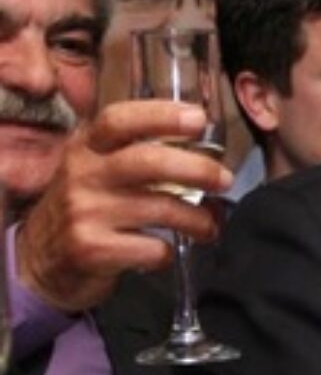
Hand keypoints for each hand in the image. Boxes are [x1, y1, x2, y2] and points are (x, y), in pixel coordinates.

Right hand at [15, 100, 232, 312]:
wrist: (42, 259)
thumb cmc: (88, 208)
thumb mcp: (97, 171)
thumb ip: (134, 153)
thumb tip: (203, 148)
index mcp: (86, 148)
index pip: (119, 120)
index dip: (161, 115)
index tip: (199, 119)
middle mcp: (82, 174)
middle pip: (148, 161)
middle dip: (197, 169)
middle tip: (224, 179)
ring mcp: (84, 212)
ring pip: (160, 208)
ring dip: (197, 219)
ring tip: (209, 226)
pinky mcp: (90, 249)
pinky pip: (151, 248)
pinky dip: (168, 251)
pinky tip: (165, 251)